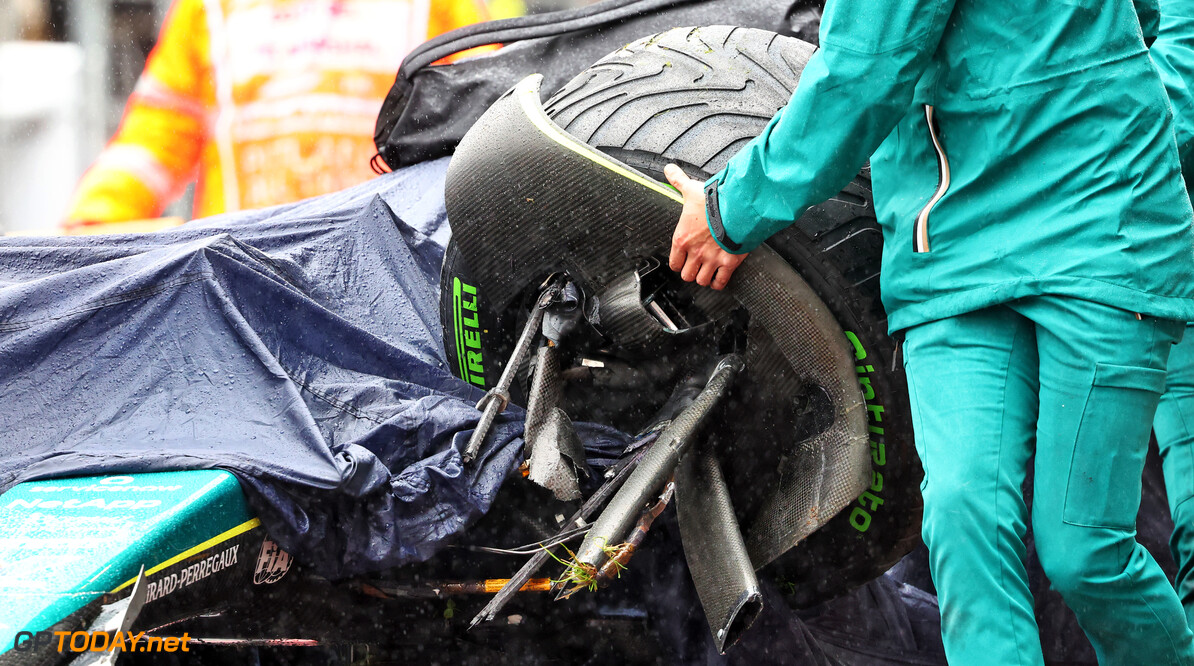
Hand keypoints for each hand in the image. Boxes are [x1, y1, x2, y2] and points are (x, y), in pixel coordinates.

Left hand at [664, 164, 746, 290]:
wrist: (739, 206)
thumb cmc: (716, 200)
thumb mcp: (692, 189)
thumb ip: (678, 181)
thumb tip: (669, 170)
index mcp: (683, 238)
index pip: (674, 262)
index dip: (678, 262)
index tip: (682, 260)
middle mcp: (695, 252)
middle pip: (686, 275)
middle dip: (691, 271)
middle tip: (696, 266)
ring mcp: (712, 259)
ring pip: (702, 280)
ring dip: (704, 277)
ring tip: (707, 272)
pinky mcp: (728, 263)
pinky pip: (720, 282)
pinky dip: (719, 282)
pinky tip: (719, 278)